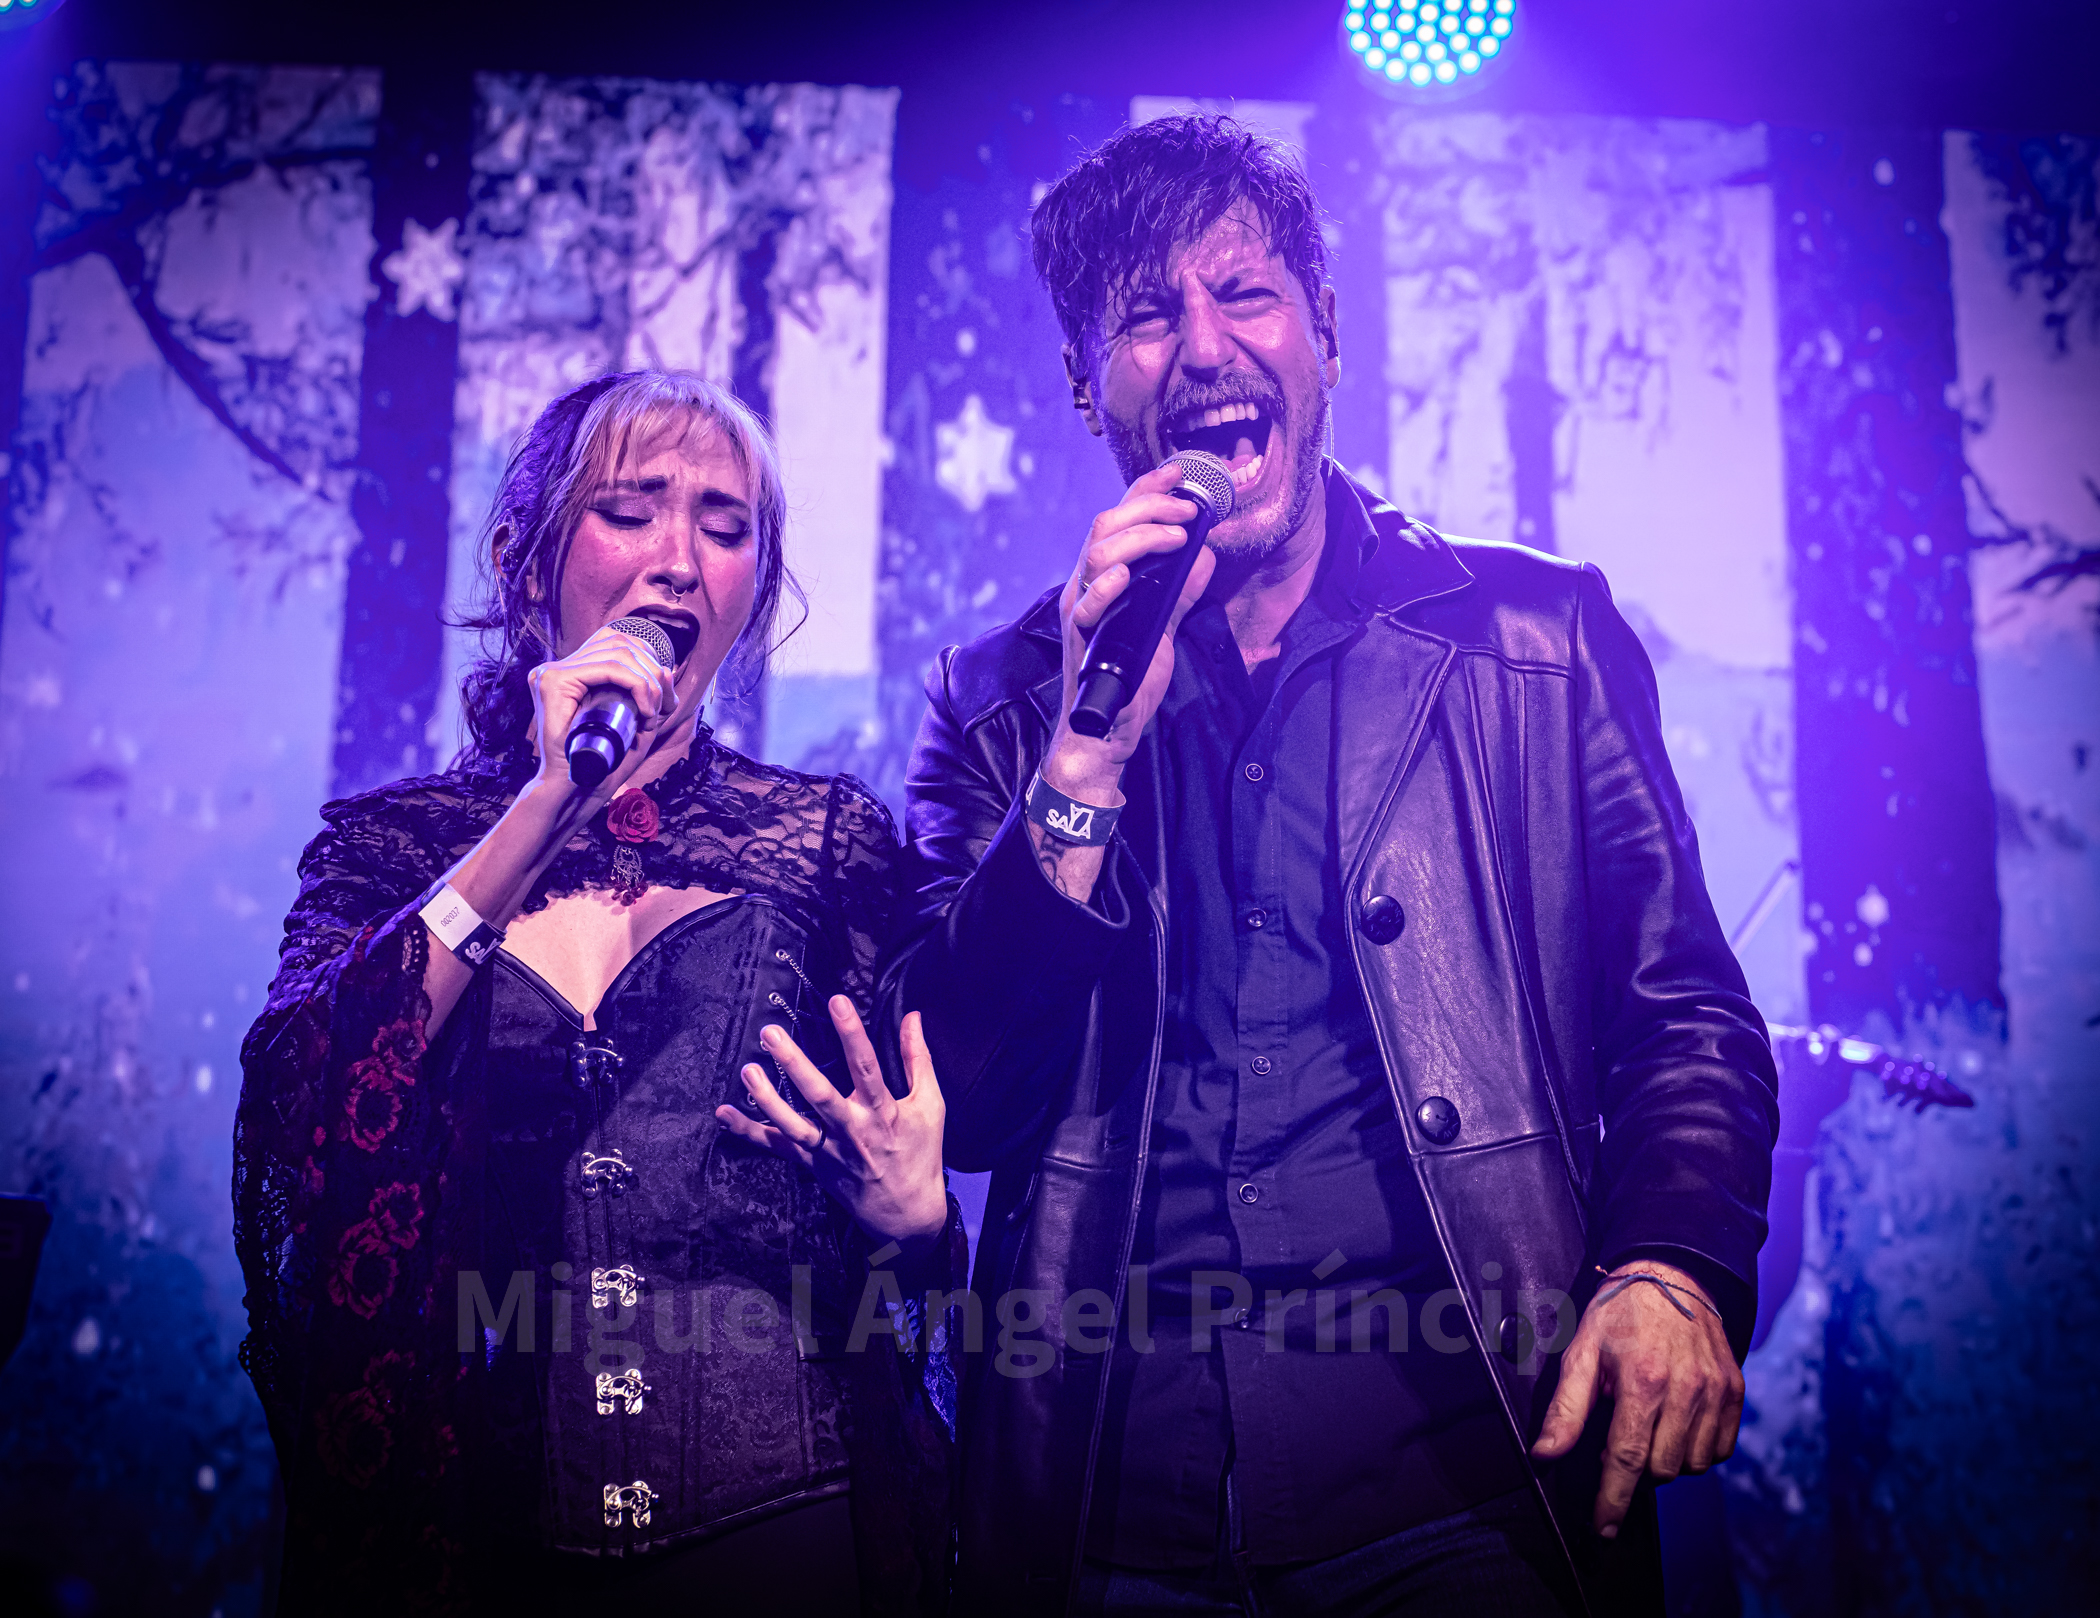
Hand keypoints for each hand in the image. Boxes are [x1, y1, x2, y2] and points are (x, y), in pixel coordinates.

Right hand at [526, 621, 682, 799]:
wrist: (576, 790)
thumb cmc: (604, 762)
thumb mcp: (633, 723)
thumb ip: (648, 697)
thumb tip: (668, 670)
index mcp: (571, 671)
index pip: (615, 642)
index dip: (648, 659)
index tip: (665, 698)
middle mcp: (557, 666)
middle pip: (618, 642)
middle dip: (652, 669)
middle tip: (665, 706)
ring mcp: (552, 672)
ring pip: (617, 653)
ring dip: (648, 680)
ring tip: (654, 712)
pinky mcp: (553, 682)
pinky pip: (608, 669)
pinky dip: (637, 685)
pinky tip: (645, 710)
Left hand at [714, 1001, 948, 1245]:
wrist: (906, 1215)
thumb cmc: (920, 1153)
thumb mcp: (929, 1106)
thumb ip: (918, 1059)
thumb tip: (912, 1016)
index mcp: (882, 1113)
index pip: (866, 1068)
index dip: (852, 1034)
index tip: (838, 1001)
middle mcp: (852, 1132)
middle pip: (819, 1096)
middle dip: (794, 1064)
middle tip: (771, 1034)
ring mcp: (827, 1151)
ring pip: (792, 1125)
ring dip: (767, 1098)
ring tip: (747, 1069)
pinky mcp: (811, 1164)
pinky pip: (776, 1148)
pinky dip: (748, 1132)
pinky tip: (724, 1114)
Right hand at [1045, 462, 1217, 798]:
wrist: (1107, 730)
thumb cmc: (1129, 678)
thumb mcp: (1162, 625)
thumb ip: (1179, 591)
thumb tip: (1206, 557)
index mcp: (1103, 576)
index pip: (1119, 518)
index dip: (1146, 490)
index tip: (1179, 472)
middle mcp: (1085, 586)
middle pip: (1106, 526)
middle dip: (1149, 508)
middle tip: (1188, 509)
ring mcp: (1080, 611)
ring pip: (1097, 555)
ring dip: (1139, 538)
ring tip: (1176, 536)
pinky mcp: (1081, 641)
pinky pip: (1084, 606)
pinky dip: (1104, 587)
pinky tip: (1126, 575)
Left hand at [1529, 1260, 1744, 1538]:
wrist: (1672, 1275)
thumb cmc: (1619, 1313)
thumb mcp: (1581, 1352)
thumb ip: (1566, 1409)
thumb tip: (1543, 1454)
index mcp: (1642, 1381)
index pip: (1626, 1459)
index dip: (1611, 1501)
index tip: (1601, 1529)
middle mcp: (1686, 1390)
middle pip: (1660, 1469)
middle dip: (1633, 1471)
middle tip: (1617, 1440)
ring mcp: (1716, 1392)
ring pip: (1691, 1465)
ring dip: (1664, 1461)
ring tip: (1646, 1428)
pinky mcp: (1735, 1392)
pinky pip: (1719, 1449)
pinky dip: (1695, 1451)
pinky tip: (1675, 1427)